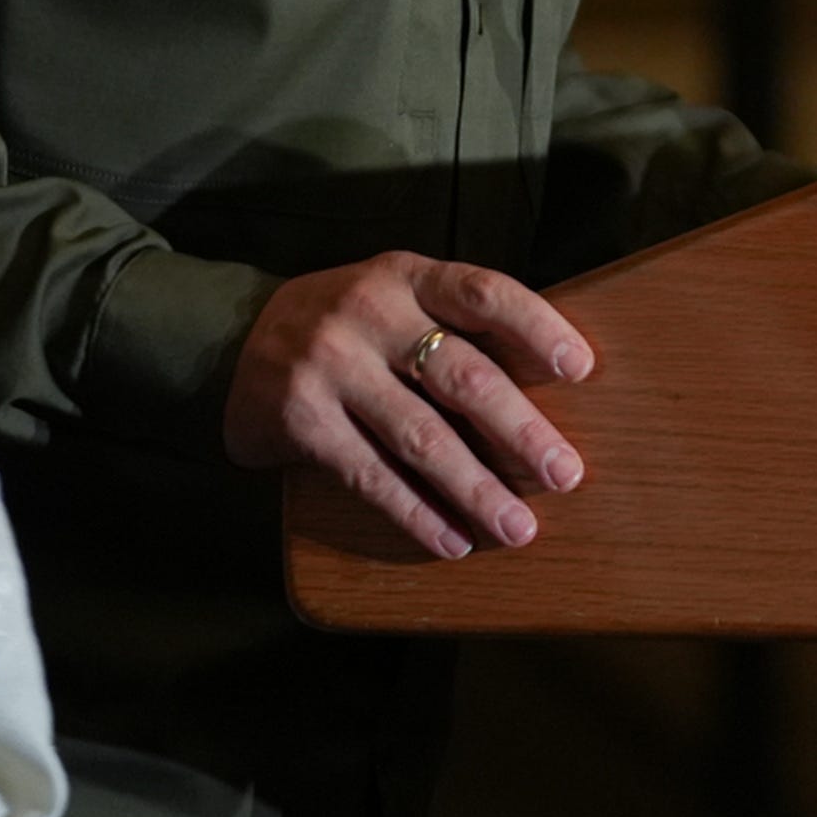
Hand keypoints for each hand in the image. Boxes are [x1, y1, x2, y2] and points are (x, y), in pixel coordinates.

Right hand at [221, 251, 592, 559]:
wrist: (235, 338)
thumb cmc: (347, 324)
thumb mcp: (395, 296)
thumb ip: (453, 325)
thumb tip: (549, 386)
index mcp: (405, 276)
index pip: (483, 292)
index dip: (536, 327)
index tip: (581, 369)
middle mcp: (369, 314)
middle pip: (461, 375)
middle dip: (520, 430)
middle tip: (565, 474)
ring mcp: (332, 366)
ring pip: (420, 436)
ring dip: (476, 488)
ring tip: (518, 527)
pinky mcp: (304, 421)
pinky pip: (372, 476)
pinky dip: (418, 513)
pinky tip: (453, 540)